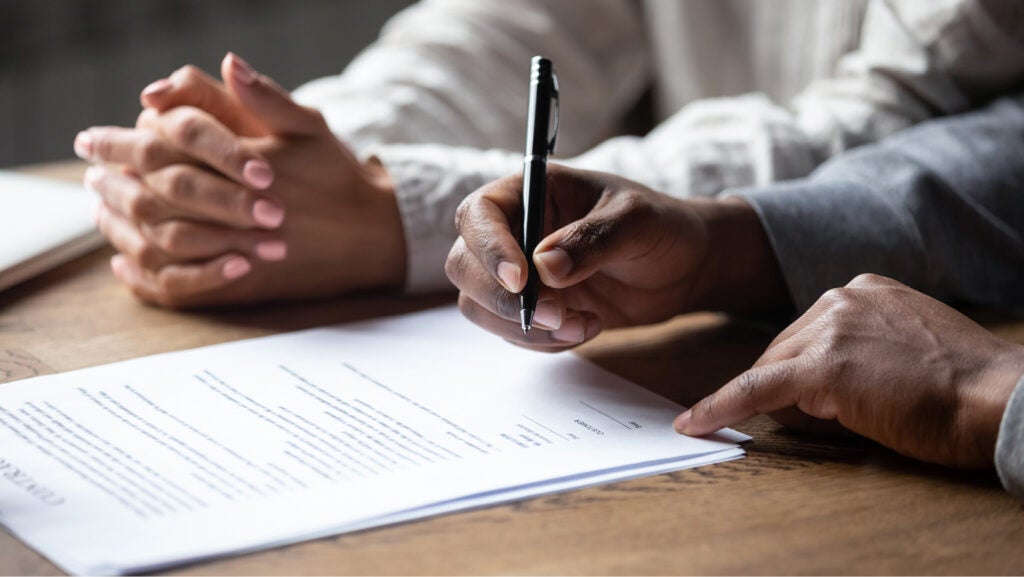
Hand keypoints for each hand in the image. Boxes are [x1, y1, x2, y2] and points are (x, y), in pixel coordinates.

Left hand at [74, 53, 404, 306]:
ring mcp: (239, 251)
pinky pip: (181, 287)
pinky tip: (125, 264)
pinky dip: (145, 277)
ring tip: (101, 207)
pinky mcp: (243, 284)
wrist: (373, 236)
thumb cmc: (338, 178)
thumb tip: (227, 62)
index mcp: (249, 165)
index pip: (167, 146)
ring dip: (121, 223)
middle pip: (153, 194)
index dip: (121, 141)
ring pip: (159, 240)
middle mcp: (239, 210)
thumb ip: (265, 97)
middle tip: (90, 170)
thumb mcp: (309, 127)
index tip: (92, 139)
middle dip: (112, 180)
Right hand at [445, 165, 787, 350]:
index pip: (479, 214)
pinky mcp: (530, 308)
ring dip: (525, 327)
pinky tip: (588, 326)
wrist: (684, 268)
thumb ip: (593, 239)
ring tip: (583, 324)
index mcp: (531, 191)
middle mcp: (514, 231)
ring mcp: (518, 273)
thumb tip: (545, 266)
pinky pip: (510, 332)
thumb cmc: (662, 227)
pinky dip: (543, 341)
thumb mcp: (637, 222)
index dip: (489, 247)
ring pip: (481, 305)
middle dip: (504, 298)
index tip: (522, 279)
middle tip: (554, 315)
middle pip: (465, 265)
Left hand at [676, 274, 1023, 467]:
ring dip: (790, 404)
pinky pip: (755, 389)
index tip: (792, 389)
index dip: (802, 370)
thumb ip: (858, 350)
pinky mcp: (821, 367)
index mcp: (863, 288)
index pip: (805, 332)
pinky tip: (695, 422)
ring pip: (773, 372)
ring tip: (851, 418)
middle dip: (790, 388)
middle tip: (837, 415)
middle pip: (781, 349)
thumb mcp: (907, 349)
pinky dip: (722, 406)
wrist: (998, 400)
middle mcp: (841, 297)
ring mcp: (829, 328)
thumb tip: (810, 388)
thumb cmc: (964, 387)